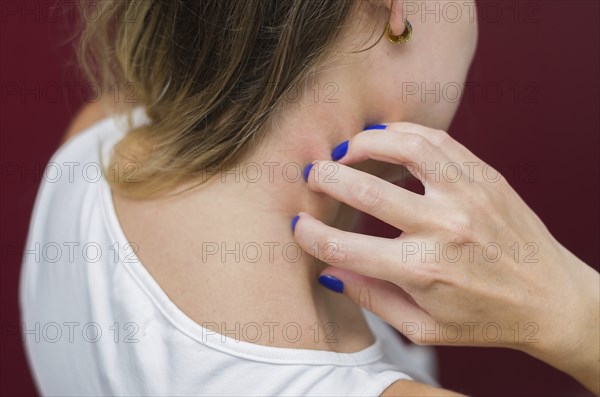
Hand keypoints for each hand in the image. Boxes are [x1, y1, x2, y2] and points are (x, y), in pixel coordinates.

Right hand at [293, 122, 599, 393]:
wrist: (552, 300)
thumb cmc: (485, 319)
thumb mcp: (424, 328)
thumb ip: (373, 299)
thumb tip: (330, 271)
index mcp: (423, 271)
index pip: (346, 248)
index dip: (312, 235)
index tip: (298, 226)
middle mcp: (443, 227)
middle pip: (365, 190)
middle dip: (326, 179)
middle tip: (312, 176)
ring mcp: (467, 195)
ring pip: (404, 147)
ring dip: (363, 143)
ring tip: (345, 150)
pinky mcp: (485, 176)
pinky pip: (437, 140)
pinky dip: (403, 132)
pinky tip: (385, 137)